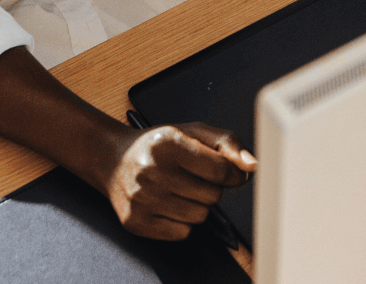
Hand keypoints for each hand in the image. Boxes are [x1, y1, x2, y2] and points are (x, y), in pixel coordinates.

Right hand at [102, 122, 255, 239]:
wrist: (114, 159)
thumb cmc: (158, 145)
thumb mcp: (193, 131)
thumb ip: (227, 142)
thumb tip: (251, 164)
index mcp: (168, 143)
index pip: (219, 170)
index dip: (232, 173)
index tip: (229, 172)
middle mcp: (152, 171)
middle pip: (212, 196)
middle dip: (212, 187)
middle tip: (195, 177)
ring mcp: (142, 199)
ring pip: (199, 217)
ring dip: (198, 205)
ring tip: (182, 189)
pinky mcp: (136, 222)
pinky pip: (182, 233)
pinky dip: (182, 221)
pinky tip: (170, 203)